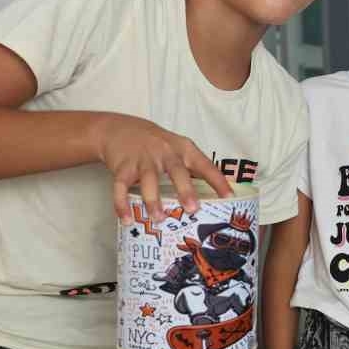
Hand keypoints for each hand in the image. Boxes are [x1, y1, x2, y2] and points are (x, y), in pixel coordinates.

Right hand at [91, 113, 230, 219]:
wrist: (120, 129)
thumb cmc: (157, 144)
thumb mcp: (178, 148)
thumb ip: (194, 168)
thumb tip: (218, 194)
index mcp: (183, 149)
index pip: (204, 165)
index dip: (217, 180)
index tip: (229, 196)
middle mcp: (164, 152)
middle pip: (176, 170)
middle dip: (185, 189)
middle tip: (193, 208)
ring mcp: (143, 159)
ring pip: (148, 179)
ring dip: (153, 200)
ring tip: (159, 218)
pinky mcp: (123, 166)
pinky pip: (120, 186)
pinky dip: (121, 203)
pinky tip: (126, 219)